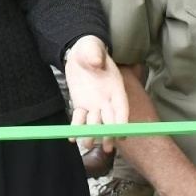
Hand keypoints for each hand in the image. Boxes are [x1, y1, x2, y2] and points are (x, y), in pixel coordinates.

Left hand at [64, 36, 127, 154]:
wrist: (78, 52)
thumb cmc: (90, 49)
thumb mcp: (92, 48)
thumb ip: (95, 55)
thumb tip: (96, 62)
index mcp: (115, 87)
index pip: (122, 107)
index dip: (123, 121)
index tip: (122, 133)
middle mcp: (107, 99)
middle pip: (111, 120)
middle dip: (110, 134)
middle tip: (108, 148)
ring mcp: (94, 104)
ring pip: (95, 123)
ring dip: (92, 134)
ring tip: (87, 145)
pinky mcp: (81, 104)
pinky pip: (79, 119)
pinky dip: (76, 128)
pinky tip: (71, 137)